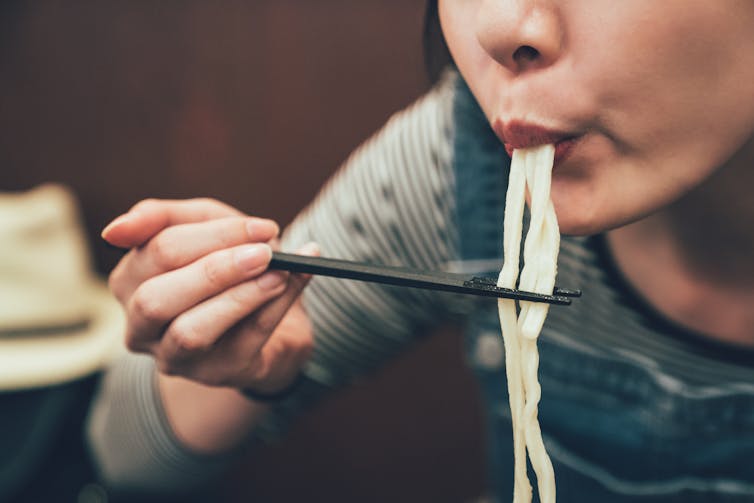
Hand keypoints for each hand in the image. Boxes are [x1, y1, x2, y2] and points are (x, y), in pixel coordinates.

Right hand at [103, 197, 316, 393]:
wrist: (270, 311)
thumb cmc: (226, 263)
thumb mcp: (203, 226)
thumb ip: (164, 217)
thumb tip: (116, 229)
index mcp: (130, 281)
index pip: (154, 251)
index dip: (211, 235)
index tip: (262, 227)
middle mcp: (140, 326)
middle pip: (156, 299)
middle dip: (216, 270)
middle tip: (266, 252)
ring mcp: (174, 357)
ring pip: (190, 332)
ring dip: (239, 298)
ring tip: (279, 274)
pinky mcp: (215, 374)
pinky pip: (241, 344)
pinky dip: (273, 310)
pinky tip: (292, 285)